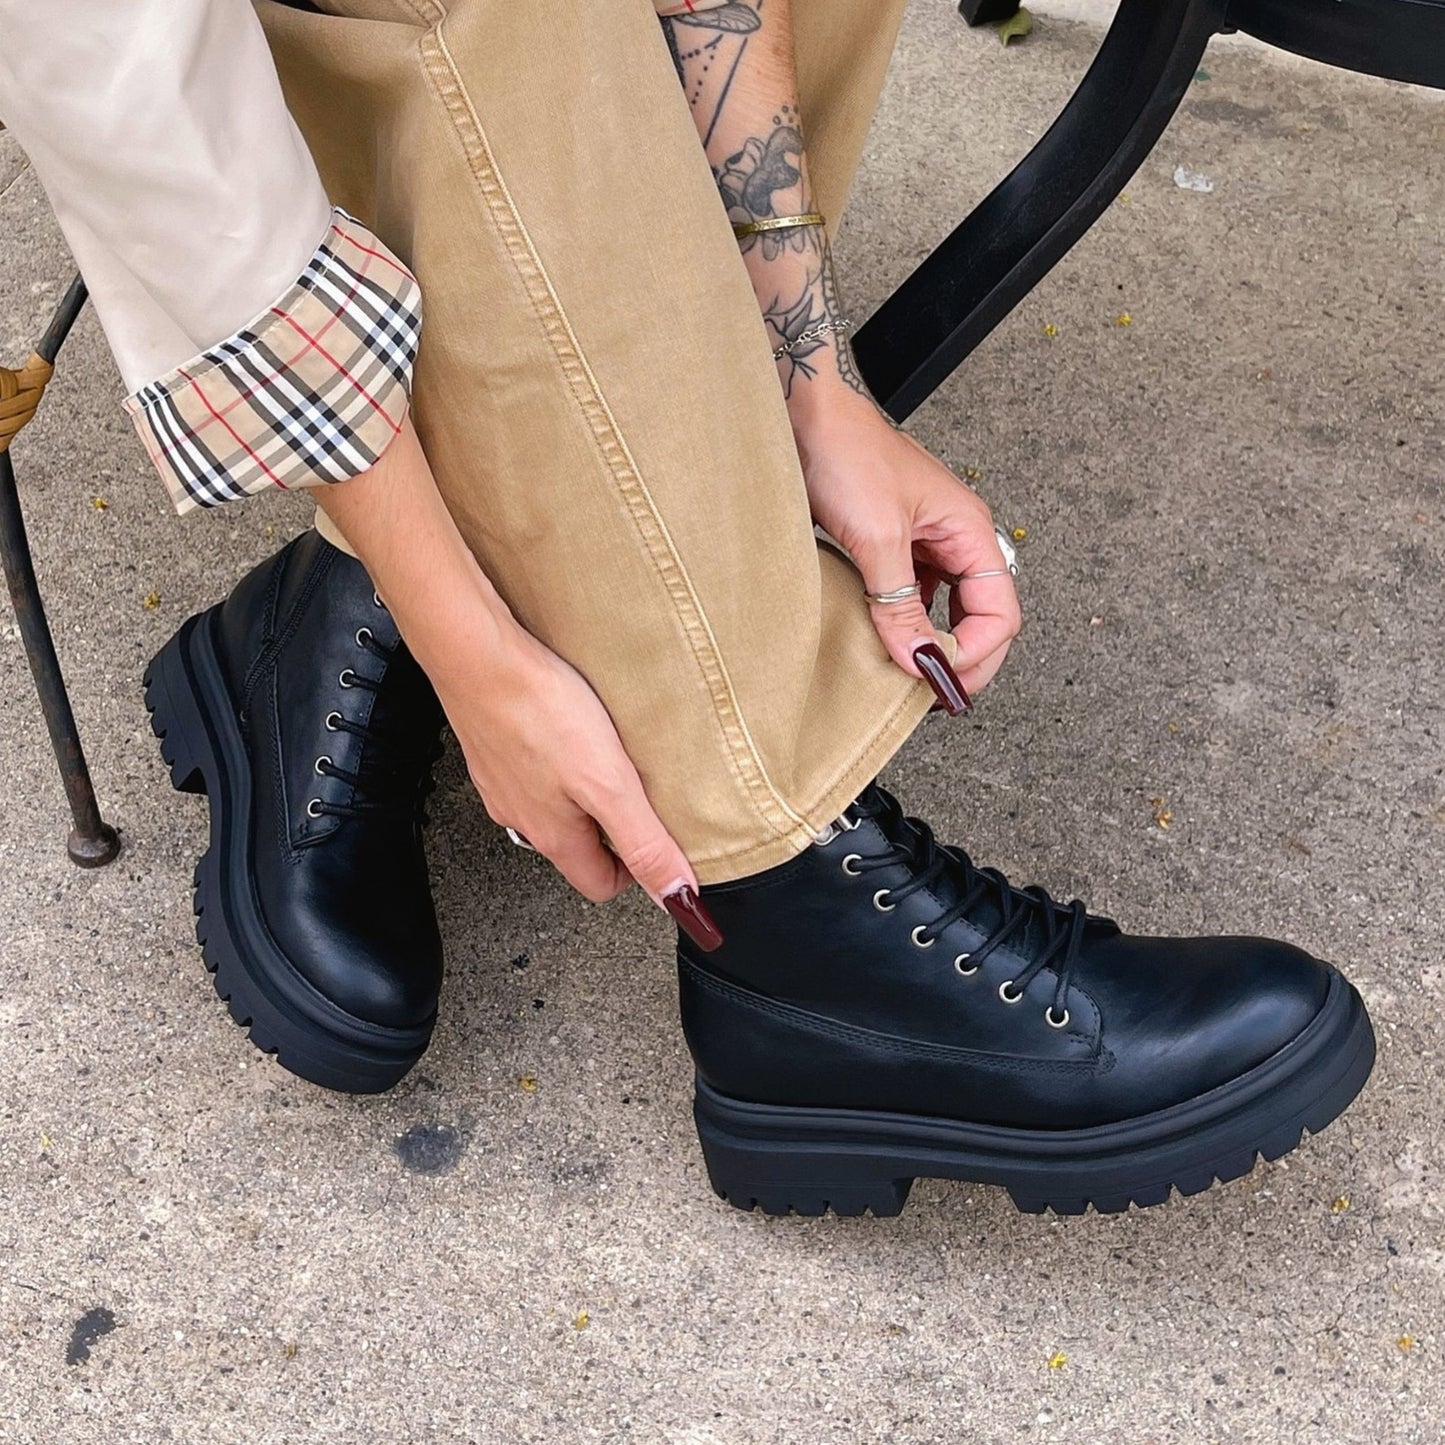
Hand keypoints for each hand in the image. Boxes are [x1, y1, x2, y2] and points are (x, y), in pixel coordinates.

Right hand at [423, 614, 720, 948]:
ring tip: (606, 761)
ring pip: (552, 807)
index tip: (653, 848)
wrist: (477, 656)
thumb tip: (675, 896)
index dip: (633, 874)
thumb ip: (644, 842)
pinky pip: (532, 770)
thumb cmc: (539, 713)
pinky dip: (556, 760)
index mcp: (554, 836)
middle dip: (610, 829)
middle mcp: (522, 817)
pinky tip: (568, 729)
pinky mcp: (494, 748)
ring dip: (583, 793)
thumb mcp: (609, 785)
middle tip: (637, 797)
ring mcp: (502, 782)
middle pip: (575, 846)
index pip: (597, 885)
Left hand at [793, 391, 1021, 699]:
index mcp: (970, 531)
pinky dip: (904, 623)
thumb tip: (921, 658)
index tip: (940, 678)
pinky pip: (914, 596)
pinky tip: (883, 638)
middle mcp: (956, 538)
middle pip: (981, 617)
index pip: (999, 613)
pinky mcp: (895, 545)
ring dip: (932, 643)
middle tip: (934, 692)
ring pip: (947, 610)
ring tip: (909, 672)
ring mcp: (926, 542)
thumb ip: (899, 604)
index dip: (977, 653)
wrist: (806, 415)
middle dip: (963, 657)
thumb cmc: (847, 454)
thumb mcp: (877, 538)